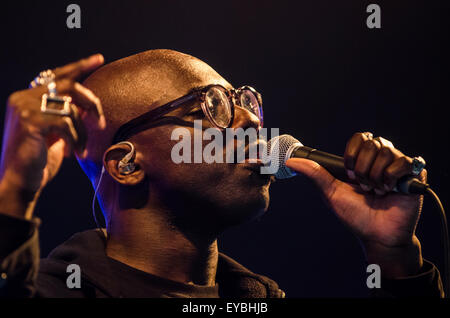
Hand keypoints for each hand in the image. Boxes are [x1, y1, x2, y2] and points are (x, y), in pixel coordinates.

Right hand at [0, 54, 104, 218]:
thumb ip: (65, 114)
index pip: (57, 75)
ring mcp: (24, 108)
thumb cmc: (39, 159)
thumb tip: (88, 103)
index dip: (80, 66)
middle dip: (91, 102)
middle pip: (69, 86)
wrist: (21, 181)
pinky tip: (73, 152)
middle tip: (100, 123)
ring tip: (81, 147)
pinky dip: (75, 139)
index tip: (99, 58)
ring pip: (70, 108)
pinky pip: (66, 123)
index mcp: (28, 97)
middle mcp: (23, 97)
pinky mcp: (29, 121)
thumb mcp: (55, 132)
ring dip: (82, 131)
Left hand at [286, 132, 426, 277]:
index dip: (352, 155)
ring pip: (386, 152)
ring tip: (376, 192)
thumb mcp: (331, 192)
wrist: (377, 235)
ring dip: (375, 177)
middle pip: (372, 143)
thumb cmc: (355, 215)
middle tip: (363, 187)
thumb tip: (291, 161)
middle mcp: (382, 159)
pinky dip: (390, 179)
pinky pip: (402, 163)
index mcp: (363, 160)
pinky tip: (389, 191)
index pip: (359, 138)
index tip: (348, 175)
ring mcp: (398, 166)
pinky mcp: (414, 174)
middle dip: (362, 169)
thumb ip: (314, 174)